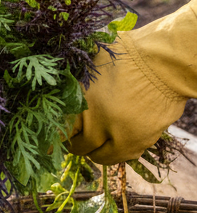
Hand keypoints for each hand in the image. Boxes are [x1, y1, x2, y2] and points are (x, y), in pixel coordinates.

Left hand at [67, 0, 196, 164]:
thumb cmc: (126, 55)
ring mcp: (118, 133)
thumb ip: (72, 82)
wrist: (165, 62)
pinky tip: (115, 142)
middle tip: (77, 137)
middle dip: (75, 143)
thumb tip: (51, 88)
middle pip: (77, 146)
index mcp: (78, 101)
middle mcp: (95, 121)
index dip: (52, 137)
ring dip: (94, 150)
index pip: (58, 130)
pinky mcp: (139, 140)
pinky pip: (122, 157)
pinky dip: (115, 153)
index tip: (47, 142)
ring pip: (98, 156)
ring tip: (97, 140)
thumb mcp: (90, 63)